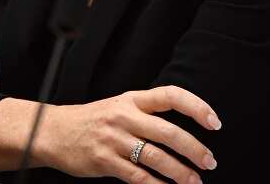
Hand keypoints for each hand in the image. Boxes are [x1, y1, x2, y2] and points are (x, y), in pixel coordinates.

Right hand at [39, 85, 219, 182]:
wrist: (54, 131)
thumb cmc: (92, 120)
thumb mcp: (119, 106)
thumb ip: (146, 113)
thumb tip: (183, 130)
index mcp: (132, 99)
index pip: (170, 96)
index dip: (196, 107)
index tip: (215, 122)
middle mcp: (125, 116)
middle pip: (168, 132)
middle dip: (194, 149)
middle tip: (210, 161)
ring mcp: (114, 139)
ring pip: (156, 157)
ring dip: (180, 172)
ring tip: (194, 181)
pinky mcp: (104, 161)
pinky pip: (138, 176)